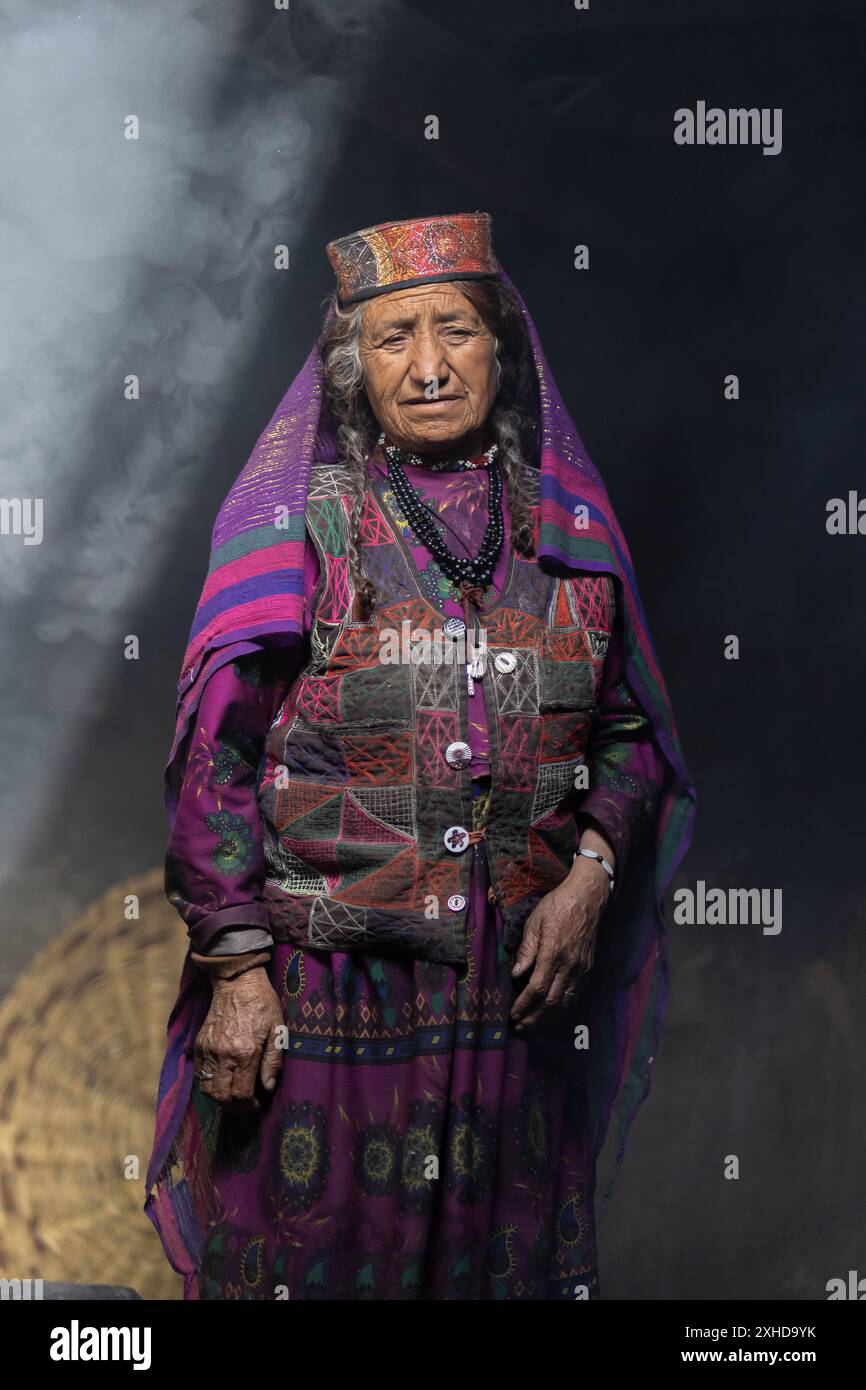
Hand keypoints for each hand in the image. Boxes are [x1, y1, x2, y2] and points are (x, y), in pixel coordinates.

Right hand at [194, 967, 284, 1111]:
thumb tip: (268, 1088)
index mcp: (245, 1052)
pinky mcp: (199, 1044)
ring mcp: (208, 1050)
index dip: (248, 1107)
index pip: (241, 1094)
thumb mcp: (277, 1029)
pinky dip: (208, 1084)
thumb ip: (273, 1061)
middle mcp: (224, 1054)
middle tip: (245, 1108)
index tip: (256, 1107)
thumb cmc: (262, 1004)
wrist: (237, 983)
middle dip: (234, 1108)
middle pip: (221, 1096)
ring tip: (233, 1098)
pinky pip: (199, 1074)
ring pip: (206, 1089)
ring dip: (219, 1099)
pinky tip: (221, 1082)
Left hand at [509, 832, 612, 1031]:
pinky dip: (563, 1007)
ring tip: (533, 1026)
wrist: (588, 897)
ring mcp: (581, 968)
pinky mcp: (588, 967)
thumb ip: (527, 949)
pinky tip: (552, 1012)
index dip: (523, 1005)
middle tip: (519, 1028)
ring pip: (565, 1001)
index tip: (512, 1015)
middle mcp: (570, 965)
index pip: (536, 988)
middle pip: (551, 1001)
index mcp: (553, 952)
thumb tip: (516, 974)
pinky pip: (575, 993)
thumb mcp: (536, 921)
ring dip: (548, 1017)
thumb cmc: (558, 905)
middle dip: (534, 1018)